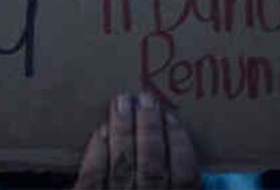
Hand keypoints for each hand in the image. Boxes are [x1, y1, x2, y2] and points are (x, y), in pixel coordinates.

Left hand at [73, 92, 199, 188]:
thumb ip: (181, 185)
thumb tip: (187, 162)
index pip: (185, 175)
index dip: (179, 142)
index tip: (171, 116)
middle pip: (153, 164)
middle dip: (149, 127)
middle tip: (145, 98)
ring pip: (123, 164)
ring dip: (123, 130)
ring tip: (122, 103)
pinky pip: (91, 178)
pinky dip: (96, 152)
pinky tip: (99, 132)